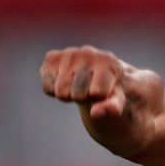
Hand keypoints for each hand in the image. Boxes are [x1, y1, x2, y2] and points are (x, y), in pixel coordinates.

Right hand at [39, 45, 163, 157]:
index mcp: (110, 62)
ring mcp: (69, 53)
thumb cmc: (111, 93)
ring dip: (68, 95)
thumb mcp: (117, 103)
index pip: (95, 94)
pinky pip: (47, 87)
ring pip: (60, 91)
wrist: (97, 79)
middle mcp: (89, 52)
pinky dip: (54, 90)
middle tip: (89, 91)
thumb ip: (112, 108)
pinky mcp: (52, 57)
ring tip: (78, 87)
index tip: (103, 93)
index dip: (98, 99)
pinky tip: (66, 82)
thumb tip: (96, 113)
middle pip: (77, 94)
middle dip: (83, 98)